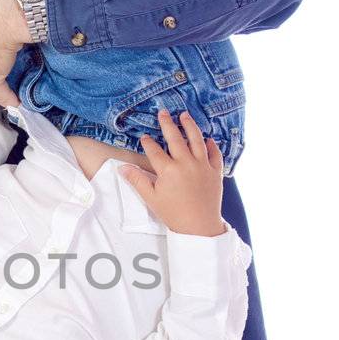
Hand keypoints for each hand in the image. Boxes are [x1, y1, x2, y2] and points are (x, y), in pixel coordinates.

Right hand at [120, 109, 225, 235]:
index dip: (147, 143)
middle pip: (175, 138)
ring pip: (196, 139)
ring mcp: (202, 165)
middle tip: (163, 112)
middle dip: (167, 124)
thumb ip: (137, 180)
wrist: (199, 227)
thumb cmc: (174, 214)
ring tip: (185, 115)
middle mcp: (186, 163)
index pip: (154, 151)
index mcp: (168, 170)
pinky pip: (214, 153)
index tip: (144, 137)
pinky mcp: (215, 171)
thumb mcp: (151, 198)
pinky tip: (208, 139)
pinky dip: (212, 145)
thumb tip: (123, 168)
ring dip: (190, 126)